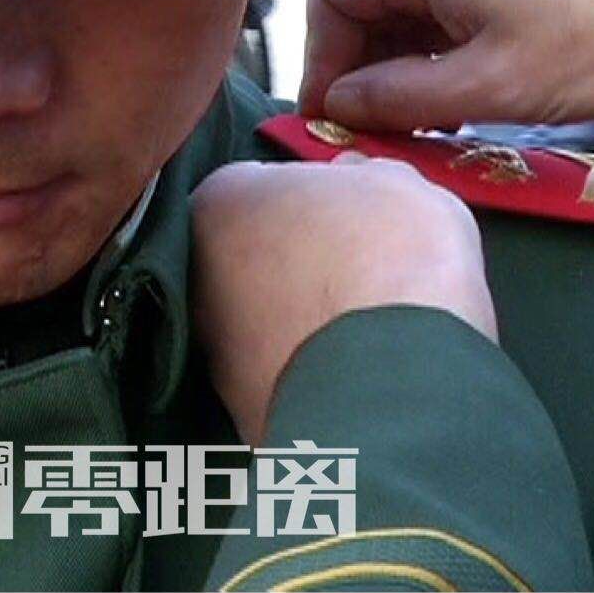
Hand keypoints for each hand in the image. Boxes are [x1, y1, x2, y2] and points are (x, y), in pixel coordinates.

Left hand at [191, 155, 493, 443]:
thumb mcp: (398, 184)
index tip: (349, 213)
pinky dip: (313, 374)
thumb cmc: (393, 251)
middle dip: (295, 260)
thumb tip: (349, 177)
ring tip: (368, 328)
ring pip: (261, 323)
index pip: (259, 184)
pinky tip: (361, 372)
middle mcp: (195, 276)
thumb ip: (364, 176)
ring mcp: (212, 353)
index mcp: (222, 201)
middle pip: (251, 256)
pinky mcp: (241, 416)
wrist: (396, 375)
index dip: (309, 196)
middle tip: (359, 268)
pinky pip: (282, 379)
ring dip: (302, 322)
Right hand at [298, 0, 593, 131]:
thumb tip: (339, 104)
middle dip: (367, 66)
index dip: (324, 60)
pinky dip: (445, 45)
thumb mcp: (488, 85)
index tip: (338, 119)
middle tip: (386, 131)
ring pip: (412, 2)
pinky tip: (470, 89)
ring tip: (431, 120)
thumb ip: (399, 98)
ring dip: (408, 61)